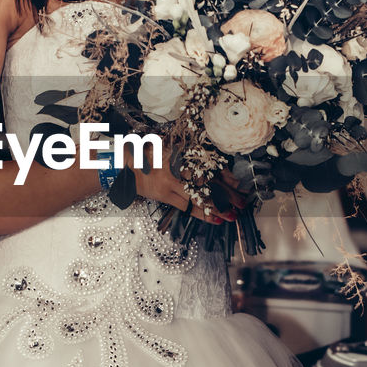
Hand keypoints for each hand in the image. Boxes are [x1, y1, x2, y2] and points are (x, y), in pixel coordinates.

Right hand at [123, 145, 246, 224]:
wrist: (123, 165)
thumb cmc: (146, 154)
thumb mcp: (169, 146)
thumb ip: (187, 153)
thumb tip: (214, 165)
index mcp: (181, 153)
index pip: (209, 166)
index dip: (226, 176)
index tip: (238, 183)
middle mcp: (178, 167)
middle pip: (208, 183)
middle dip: (227, 194)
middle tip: (243, 202)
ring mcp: (171, 183)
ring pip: (199, 198)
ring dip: (218, 208)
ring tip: (232, 215)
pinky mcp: (164, 196)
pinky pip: (186, 207)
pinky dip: (202, 214)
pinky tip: (215, 220)